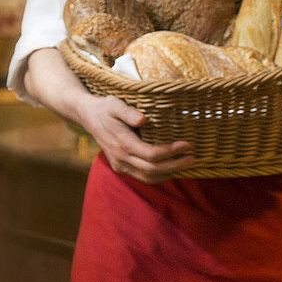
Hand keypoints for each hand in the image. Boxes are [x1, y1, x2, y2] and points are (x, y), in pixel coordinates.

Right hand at [76, 93, 193, 183]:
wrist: (88, 117)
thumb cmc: (105, 108)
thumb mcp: (115, 104)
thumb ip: (128, 112)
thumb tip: (143, 119)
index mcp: (122, 143)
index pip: (152, 155)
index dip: (171, 152)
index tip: (187, 144)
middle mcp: (121, 158)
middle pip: (153, 169)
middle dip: (175, 165)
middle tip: (193, 158)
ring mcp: (119, 165)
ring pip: (147, 177)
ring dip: (168, 173)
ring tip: (185, 165)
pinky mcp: (120, 167)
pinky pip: (141, 177)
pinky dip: (158, 176)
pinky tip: (170, 169)